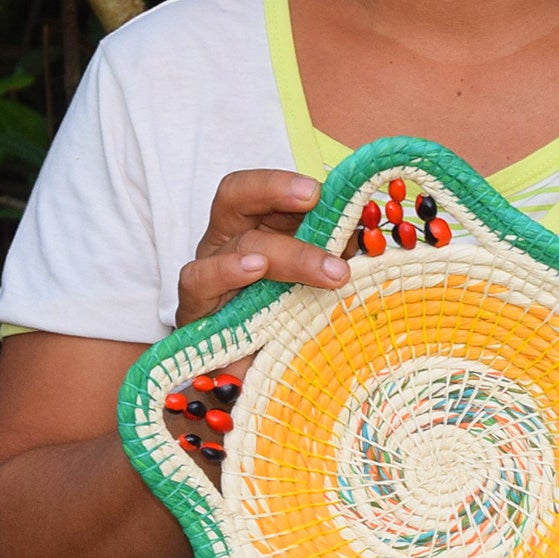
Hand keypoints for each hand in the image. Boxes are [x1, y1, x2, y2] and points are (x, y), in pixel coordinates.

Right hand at [176, 169, 348, 325]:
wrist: (256, 376)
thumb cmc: (287, 320)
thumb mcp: (318, 279)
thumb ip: (334, 253)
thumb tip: (364, 234)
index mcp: (258, 226)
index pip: (263, 188)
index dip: (287, 181)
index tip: (323, 191)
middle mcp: (228, 240)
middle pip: (235, 195)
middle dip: (275, 190)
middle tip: (314, 198)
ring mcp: (209, 271)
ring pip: (238, 244)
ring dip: (288, 253)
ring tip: (329, 272)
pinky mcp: (194, 307)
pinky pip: (198, 279)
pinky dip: (227, 271)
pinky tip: (255, 270)